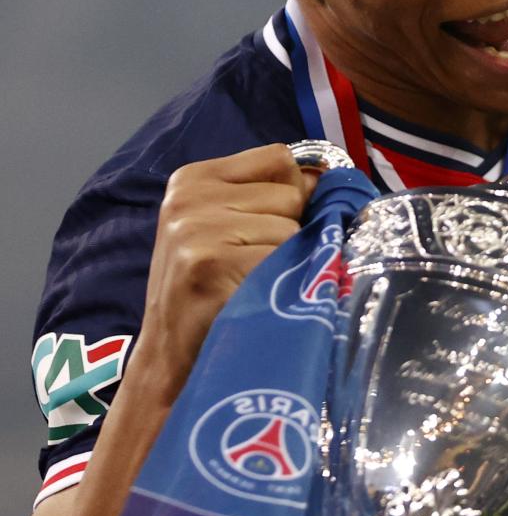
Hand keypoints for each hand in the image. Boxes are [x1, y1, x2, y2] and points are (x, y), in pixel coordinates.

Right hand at [139, 144, 316, 386]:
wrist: (171, 358)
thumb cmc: (212, 288)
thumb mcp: (227, 227)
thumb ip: (268, 196)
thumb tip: (327, 178)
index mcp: (193, 178)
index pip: (278, 157)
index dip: (292, 190)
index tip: (271, 224)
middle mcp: (188, 197)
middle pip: (290, 193)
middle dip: (288, 230)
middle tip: (253, 264)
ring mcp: (195, 229)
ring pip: (292, 229)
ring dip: (285, 259)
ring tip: (250, 282)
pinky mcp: (208, 263)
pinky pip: (284, 260)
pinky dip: (281, 283)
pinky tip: (251, 297)